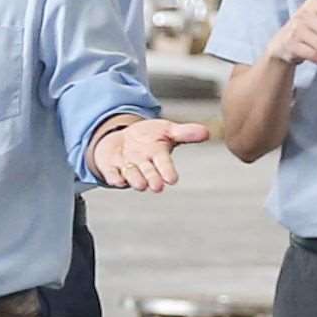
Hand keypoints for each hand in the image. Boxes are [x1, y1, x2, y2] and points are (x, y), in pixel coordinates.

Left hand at [88, 115, 209, 191]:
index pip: (165, 164)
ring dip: (135, 179)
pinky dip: (114, 176)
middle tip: (156, 186)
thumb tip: (206, 132)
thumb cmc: (149, 137)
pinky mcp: (111, 167)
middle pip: (148, 173)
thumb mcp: (167, 130)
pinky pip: (112, 173)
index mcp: (158, 155)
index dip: (168, 171)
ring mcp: (127, 167)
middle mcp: (143, 164)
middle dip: (152, 179)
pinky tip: (117, 179)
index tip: (172, 179)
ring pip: (131, 175)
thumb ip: (184, 132)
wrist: (123, 138)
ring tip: (140, 183)